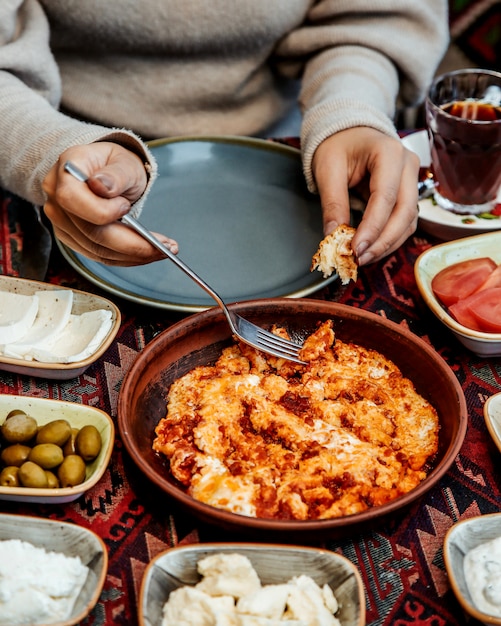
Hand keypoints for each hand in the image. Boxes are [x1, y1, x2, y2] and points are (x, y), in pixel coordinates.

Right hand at [42, 142, 177, 265]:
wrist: (103, 172)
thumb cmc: (113, 164)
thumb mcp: (122, 161)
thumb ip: (115, 174)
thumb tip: (102, 186)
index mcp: (66, 171)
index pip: (72, 199)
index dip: (102, 210)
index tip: (126, 207)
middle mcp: (56, 199)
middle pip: (90, 233)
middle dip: (132, 244)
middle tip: (164, 247)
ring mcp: (62, 223)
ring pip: (97, 250)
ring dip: (133, 255)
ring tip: (162, 251)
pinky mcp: (73, 240)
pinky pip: (100, 256)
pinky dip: (126, 258)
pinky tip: (146, 254)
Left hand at [312, 127, 419, 265]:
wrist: (347, 133)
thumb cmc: (337, 145)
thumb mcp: (327, 170)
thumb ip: (332, 204)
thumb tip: (333, 237)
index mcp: (388, 153)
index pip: (385, 197)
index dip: (372, 228)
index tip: (355, 249)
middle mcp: (407, 166)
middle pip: (405, 212)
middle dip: (383, 241)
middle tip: (360, 259)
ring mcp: (411, 180)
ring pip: (408, 221)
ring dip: (387, 244)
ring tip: (363, 258)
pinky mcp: (407, 194)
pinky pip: (404, 222)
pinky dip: (389, 239)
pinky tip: (371, 249)